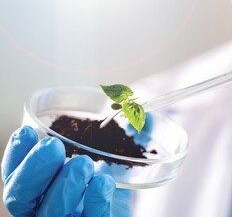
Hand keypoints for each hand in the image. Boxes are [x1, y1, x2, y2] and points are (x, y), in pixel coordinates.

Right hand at [1, 126, 130, 216]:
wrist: (127, 206)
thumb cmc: (108, 177)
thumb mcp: (107, 154)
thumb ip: (112, 135)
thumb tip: (134, 108)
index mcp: (41, 185)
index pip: (15, 173)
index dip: (16, 154)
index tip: (27, 131)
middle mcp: (45, 205)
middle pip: (21, 196)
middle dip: (33, 169)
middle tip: (52, 146)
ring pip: (50, 212)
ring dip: (64, 185)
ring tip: (83, 163)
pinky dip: (95, 201)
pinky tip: (103, 182)